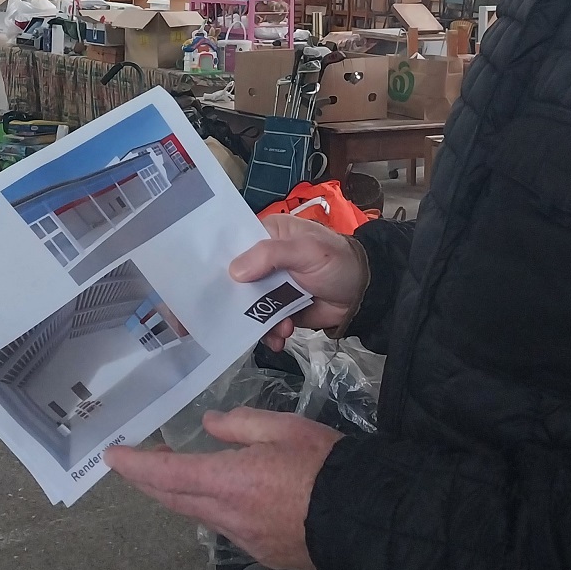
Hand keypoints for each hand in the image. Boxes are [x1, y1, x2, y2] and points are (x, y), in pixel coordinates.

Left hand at [106, 408, 341, 569]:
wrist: (364, 520)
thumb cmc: (324, 467)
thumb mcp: (285, 428)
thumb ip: (241, 424)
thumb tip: (210, 426)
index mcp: (228, 481)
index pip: (167, 474)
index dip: (136, 464)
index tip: (112, 455)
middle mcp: (227, 516)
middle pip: (173, 499)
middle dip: (148, 480)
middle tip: (137, 459)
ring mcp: (243, 539)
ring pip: (198, 514)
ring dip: (180, 492)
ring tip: (179, 469)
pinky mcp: (261, 552)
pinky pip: (224, 526)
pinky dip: (210, 506)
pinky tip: (223, 493)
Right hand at [230, 214, 366, 350]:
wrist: (365, 294)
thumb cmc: (337, 261)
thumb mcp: (306, 250)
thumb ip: (270, 255)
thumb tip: (234, 271)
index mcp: (268, 234)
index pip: (234, 243)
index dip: (220, 261)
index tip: (205, 281)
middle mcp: (265, 258)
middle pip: (237, 278)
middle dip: (238, 300)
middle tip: (238, 316)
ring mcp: (272, 285)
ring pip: (249, 304)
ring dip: (259, 320)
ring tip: (280, 327)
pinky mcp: (280, 307)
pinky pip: (264, 321)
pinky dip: (271, 332)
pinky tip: (282, 336)